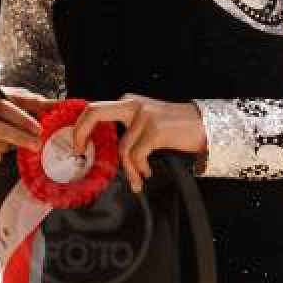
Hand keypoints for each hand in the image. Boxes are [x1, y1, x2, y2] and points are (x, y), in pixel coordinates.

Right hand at [0, 85, 51, 163]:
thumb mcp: (15, 98)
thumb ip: (35, 102)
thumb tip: (59, 104)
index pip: (2, 107)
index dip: (22, 119)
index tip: (38, 128)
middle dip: (19, 137)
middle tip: (37, 144)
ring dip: (10, 146)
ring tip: (16, 141)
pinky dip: (1, 155)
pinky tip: (3, 148)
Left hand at [66, 93, 205, 194]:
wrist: (204, 125)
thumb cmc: (175, 128)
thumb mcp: (146, 123)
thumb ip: (127, 129)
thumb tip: (104, 151)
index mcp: (128, 103)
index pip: (94, 109)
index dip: (79, 127)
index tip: (78, 146)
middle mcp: (132, 104)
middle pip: (95, 113)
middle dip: (81, 134)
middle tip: (81, 155)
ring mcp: (144, 116)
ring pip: (122, 149)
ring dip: (129, 171)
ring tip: (137, 180)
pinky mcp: (156, 129)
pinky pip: (137, 156)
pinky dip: (140, 169)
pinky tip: (147, 173)